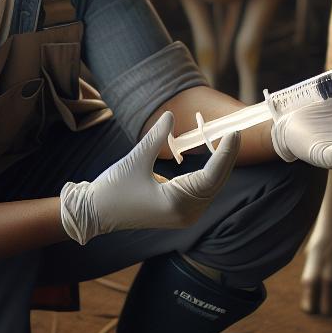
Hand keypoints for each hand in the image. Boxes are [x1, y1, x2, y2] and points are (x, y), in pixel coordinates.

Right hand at [59, 110, 240, 244]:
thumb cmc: (113, 189)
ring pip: (211, 188)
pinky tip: (217, 158)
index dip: (225, 153)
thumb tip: (171, 115)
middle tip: (235, 132)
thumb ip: (156, 137)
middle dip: (227, 158)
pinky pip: (202, 192)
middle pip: (216, 183)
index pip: (211, 176)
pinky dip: (210, 175)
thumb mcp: (135, 159)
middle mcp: (185, 214)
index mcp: (176, 203)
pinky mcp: (180, 214)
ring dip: (220, 167)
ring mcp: (184, 217)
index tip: (234, 133)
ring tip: (229, 142)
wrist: (96, 213)